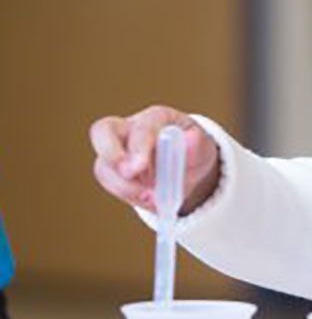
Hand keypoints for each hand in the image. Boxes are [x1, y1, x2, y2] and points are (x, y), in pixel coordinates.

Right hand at [89, 105, 220, 214]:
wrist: (189, 168)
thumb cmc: (194, 151)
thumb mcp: (203, 148)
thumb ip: (197, 144)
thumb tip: (189, 139)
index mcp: (156, 118)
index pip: (140, 127)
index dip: (138, 146)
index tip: (140, 167)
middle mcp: (130, 129)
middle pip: (102, 131)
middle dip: (109, 153)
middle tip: (129, 175)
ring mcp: (117, 150)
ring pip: (104, 166)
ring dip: (126, 187)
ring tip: (154, 197)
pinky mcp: (113, 170)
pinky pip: (110, 183)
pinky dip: (129, 196)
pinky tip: (149, 200)